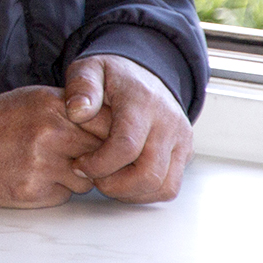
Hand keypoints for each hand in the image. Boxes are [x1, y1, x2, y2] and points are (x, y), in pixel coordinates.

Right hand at [0, 85, 108, 206]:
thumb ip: (71, 110)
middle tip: (71, 157)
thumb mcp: (34, 100)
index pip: (108, 125)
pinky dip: (52, 190)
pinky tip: (31, 177)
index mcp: (54, 106)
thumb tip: (111, 124)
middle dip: (92, 159)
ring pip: (86, 179)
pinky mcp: (33, 190)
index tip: (100, 141)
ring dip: (72, 177)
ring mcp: (42, 163)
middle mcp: (51, 132)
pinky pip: (64, 196)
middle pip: (102, 154)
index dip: (108, 137)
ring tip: (42, 165)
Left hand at [63, 54, 192, 202]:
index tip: (79, 164)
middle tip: (91, 177)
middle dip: (114, 184)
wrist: (144, 73)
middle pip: (148, 173)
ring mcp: (180, 140)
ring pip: (163, 186)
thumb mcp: (89, 69)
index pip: (126, 146)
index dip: (100, 164)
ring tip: (105, 180)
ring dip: (130, 193)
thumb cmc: (111, 76)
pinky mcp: (185, 153)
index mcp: (142, 102)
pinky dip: (145, 193)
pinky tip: (122, 182)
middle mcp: (168, 123)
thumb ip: (81, 86)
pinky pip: (170, 187)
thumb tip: (77, 112)